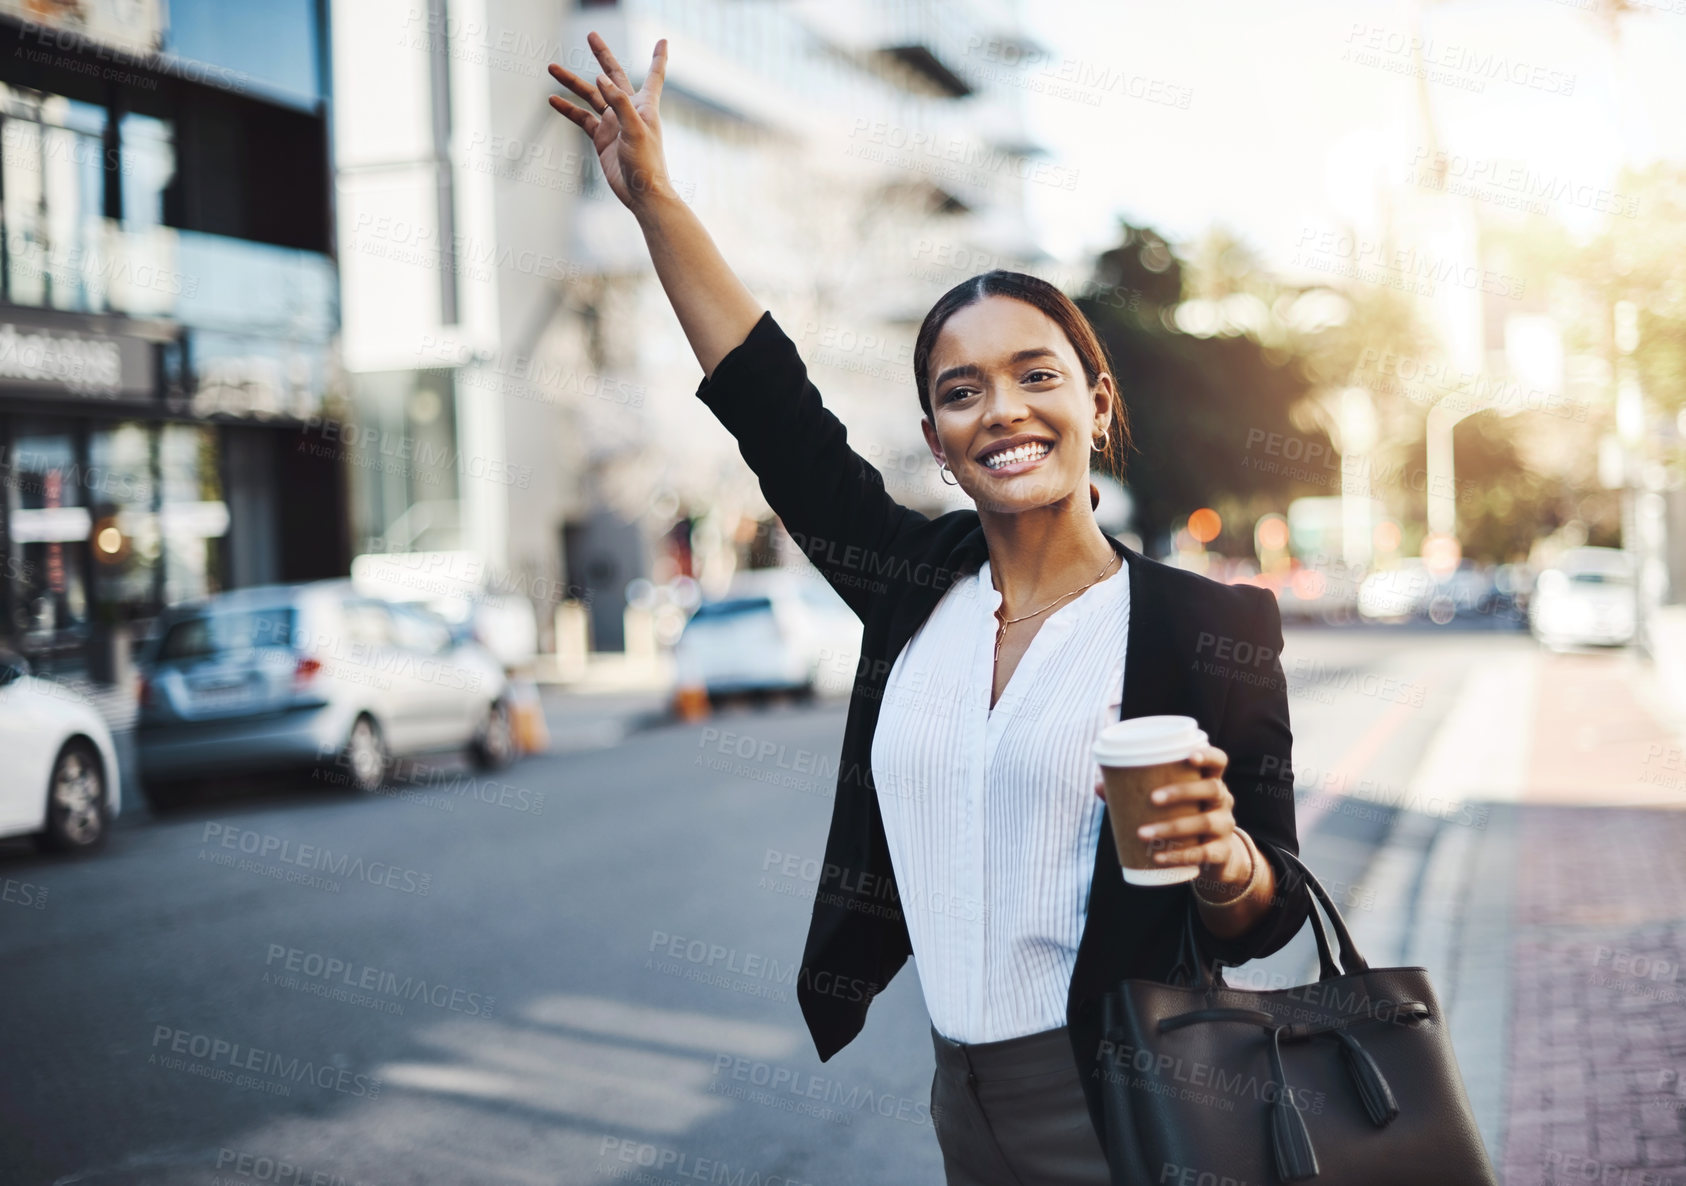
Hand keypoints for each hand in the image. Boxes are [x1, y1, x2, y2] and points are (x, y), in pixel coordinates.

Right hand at [547, 32, 674, 211]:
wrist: (641, 194)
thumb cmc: (647, 163)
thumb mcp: (635, 130)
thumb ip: (620, 102)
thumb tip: (601, 79)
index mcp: (645, 105)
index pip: (654, 74)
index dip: (659, 57)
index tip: (663, 40)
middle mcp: (629, 110)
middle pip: (614, 76)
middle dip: (602, 56)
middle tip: (591, 34)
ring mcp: (613, 124)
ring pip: (591, 96)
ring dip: (572, 82)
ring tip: (551, 67)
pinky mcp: (601, 138)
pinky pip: (582, 118)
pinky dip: (568, 108)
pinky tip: (553, 99)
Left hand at [1093, 746, 1246, 880]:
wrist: (1214, 857)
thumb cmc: (1184, 818)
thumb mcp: (1169, 804)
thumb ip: (1135, 791)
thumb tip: (1098, 785)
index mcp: (1210, 781)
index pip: (1219, 761)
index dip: (1208, 755)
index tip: (1190, 756)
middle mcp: (1223, 800)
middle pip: (1212, 788)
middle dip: (1182, 791)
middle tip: (1152, 798)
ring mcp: (1226, 826)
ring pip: (1206, 822)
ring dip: (1172, 827)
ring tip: (1143, 834)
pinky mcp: (1222, 852)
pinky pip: (1204, 853)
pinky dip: (1180, 856)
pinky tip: (1158, 858)